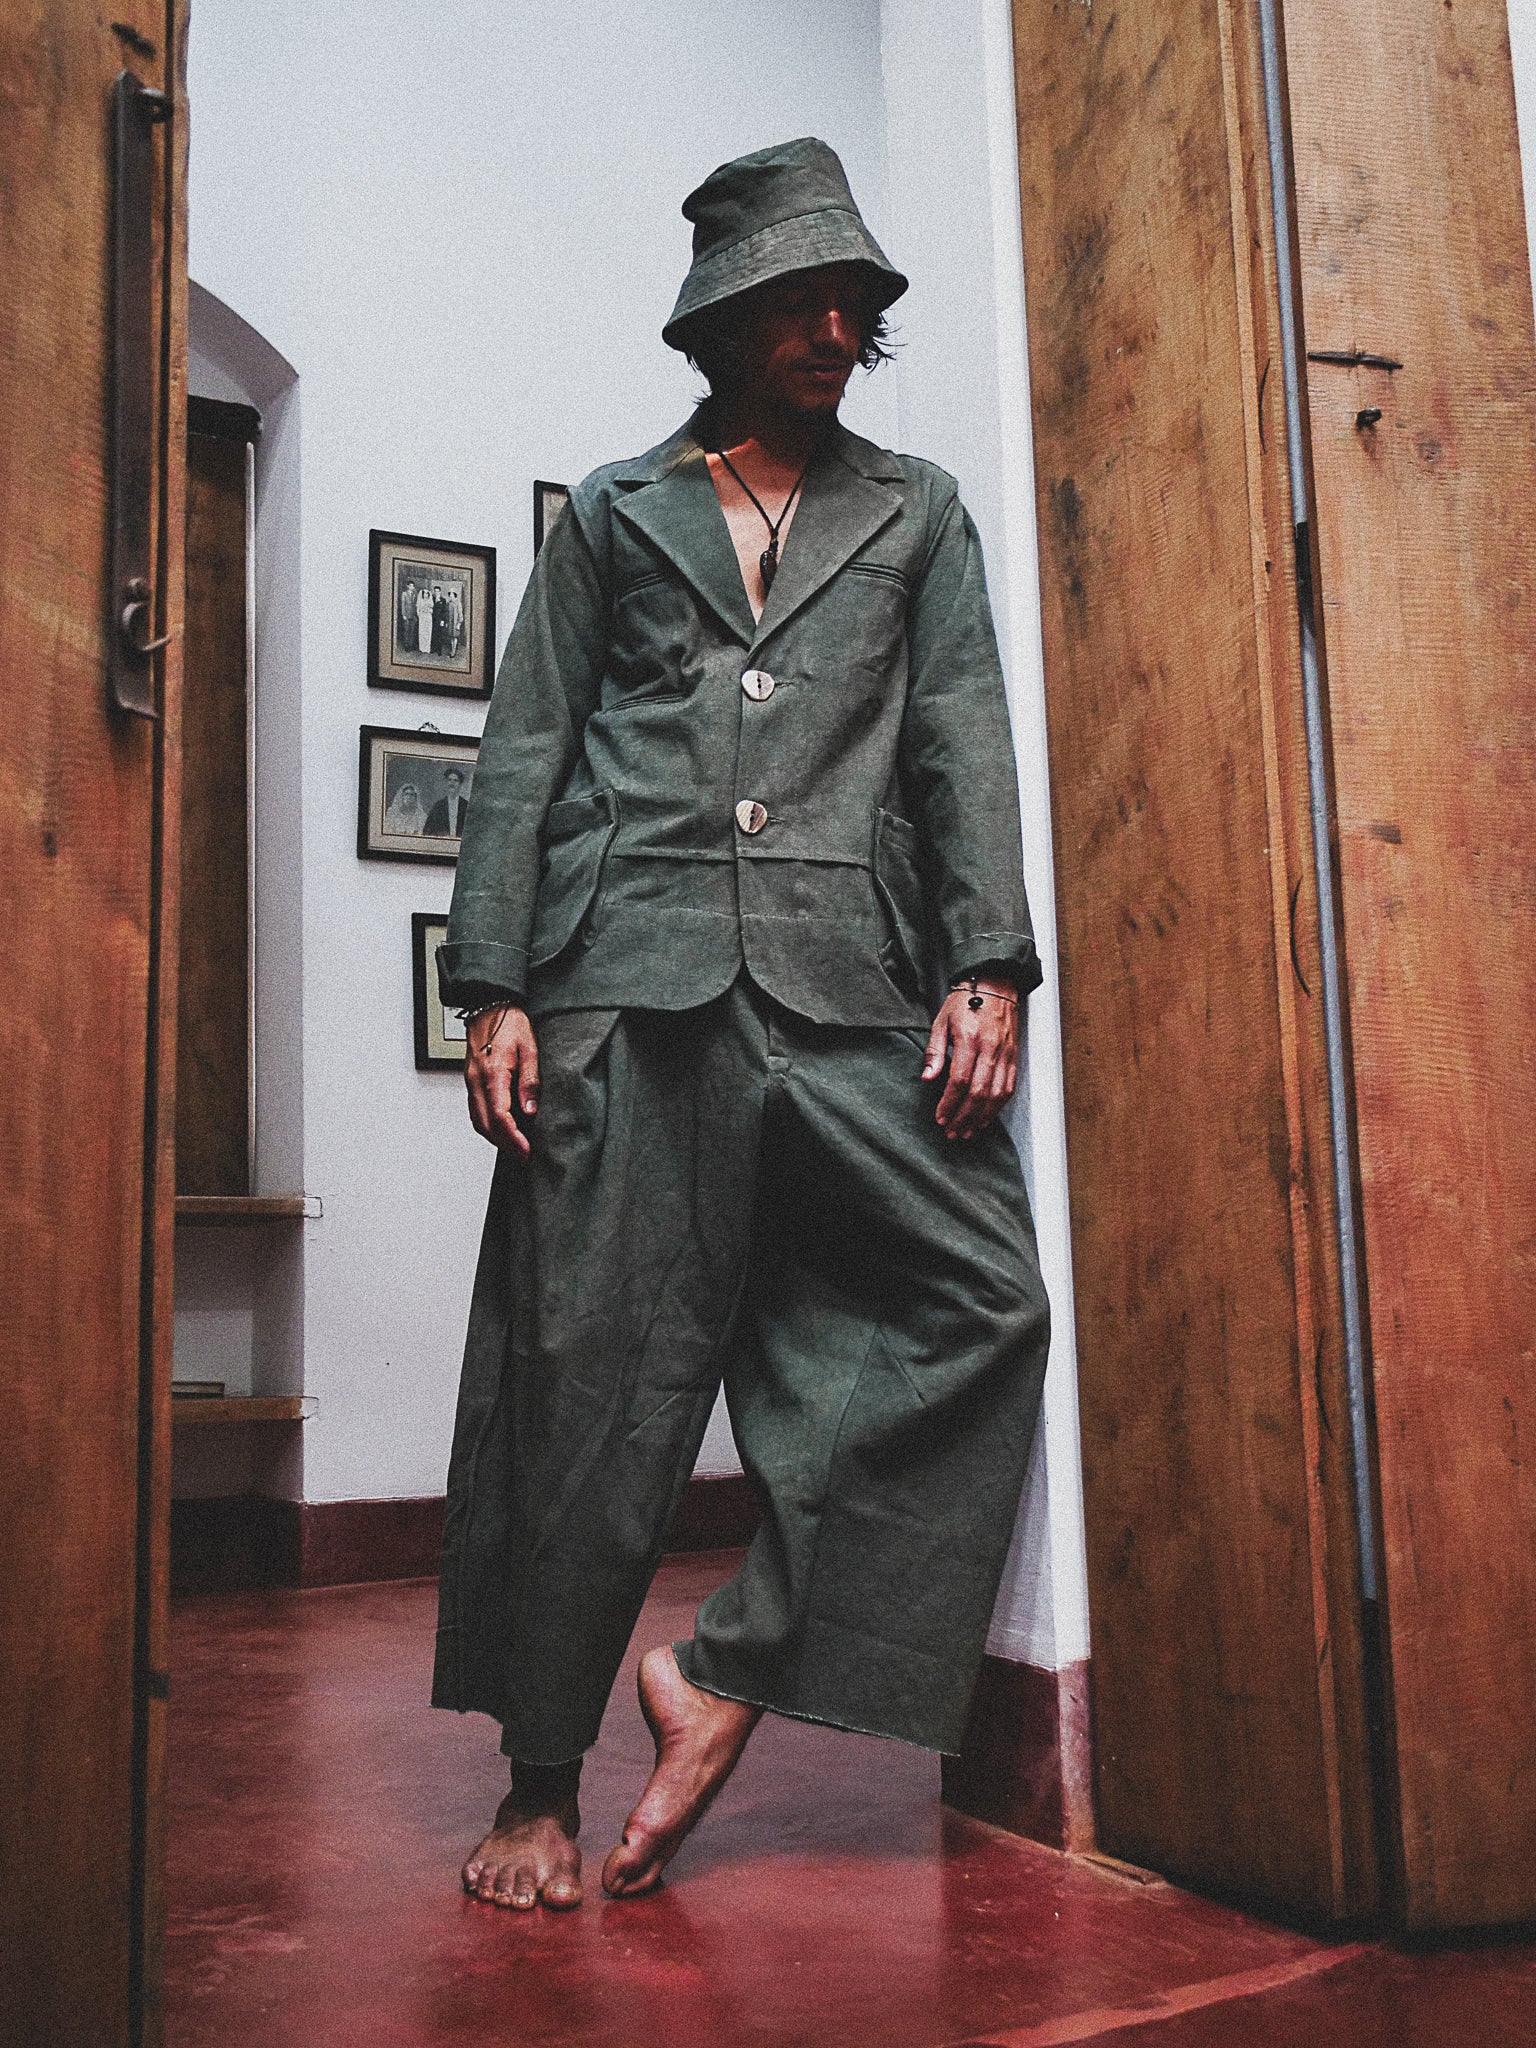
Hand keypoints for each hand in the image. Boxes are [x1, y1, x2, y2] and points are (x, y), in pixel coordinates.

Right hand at [465, 1004, 539, 1154]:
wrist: (488, 1007)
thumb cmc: (509, 1023)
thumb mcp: (530, 1048)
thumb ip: (529, 1081)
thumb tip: (530, 1110)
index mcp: (493, 1073)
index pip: (500, 1116)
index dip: (513, 1138)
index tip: (527, 1150)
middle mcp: (476, 1081)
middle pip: (485, 1125)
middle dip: (505, 1144)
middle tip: (524, 1155)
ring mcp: (470, 1082)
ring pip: (477, 1121)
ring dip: (495, 1137)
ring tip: (516, 1146)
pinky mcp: (470, 1081)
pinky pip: (475, 1110)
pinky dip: (488, 1125)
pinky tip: (503, 1128)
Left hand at [922, 980, 1019, 1140]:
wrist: (995, 985)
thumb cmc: (965, 1002)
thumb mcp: (941, 1022)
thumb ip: (935, 1052)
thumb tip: (928, 1078)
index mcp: (969, 1038)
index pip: (960, 1080)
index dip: (950, 1103)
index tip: (940, 1117)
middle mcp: (990, 1048)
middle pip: (979, 1093)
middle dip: (964, 1117)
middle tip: (952, 1132)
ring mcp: (1005, 1054)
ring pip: (996, 1095)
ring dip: (981, 1117)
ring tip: (968, 1131)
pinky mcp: (1014, 1057)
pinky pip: (1009, 1088)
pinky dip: (998, 1107)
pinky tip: (986, 1117)